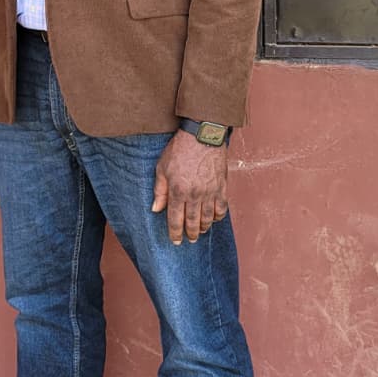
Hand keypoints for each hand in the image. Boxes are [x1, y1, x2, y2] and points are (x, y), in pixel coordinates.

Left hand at [151, 128, 229, 244]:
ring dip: (203, 227)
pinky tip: (213, 219)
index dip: (175, 232)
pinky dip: (218, 216)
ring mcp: (210, 192)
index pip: (175, 219)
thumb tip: (156, 209)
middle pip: (192, 222)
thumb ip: (159, 190)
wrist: (202, 135)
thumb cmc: (180, 149)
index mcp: (178, 191)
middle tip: (189, 240)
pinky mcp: (222, 186)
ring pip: (207, 217)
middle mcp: (195, 194)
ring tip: (200, 232)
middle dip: (190, 234)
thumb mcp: (162, 168)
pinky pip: (221, 207)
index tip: (175, 240)